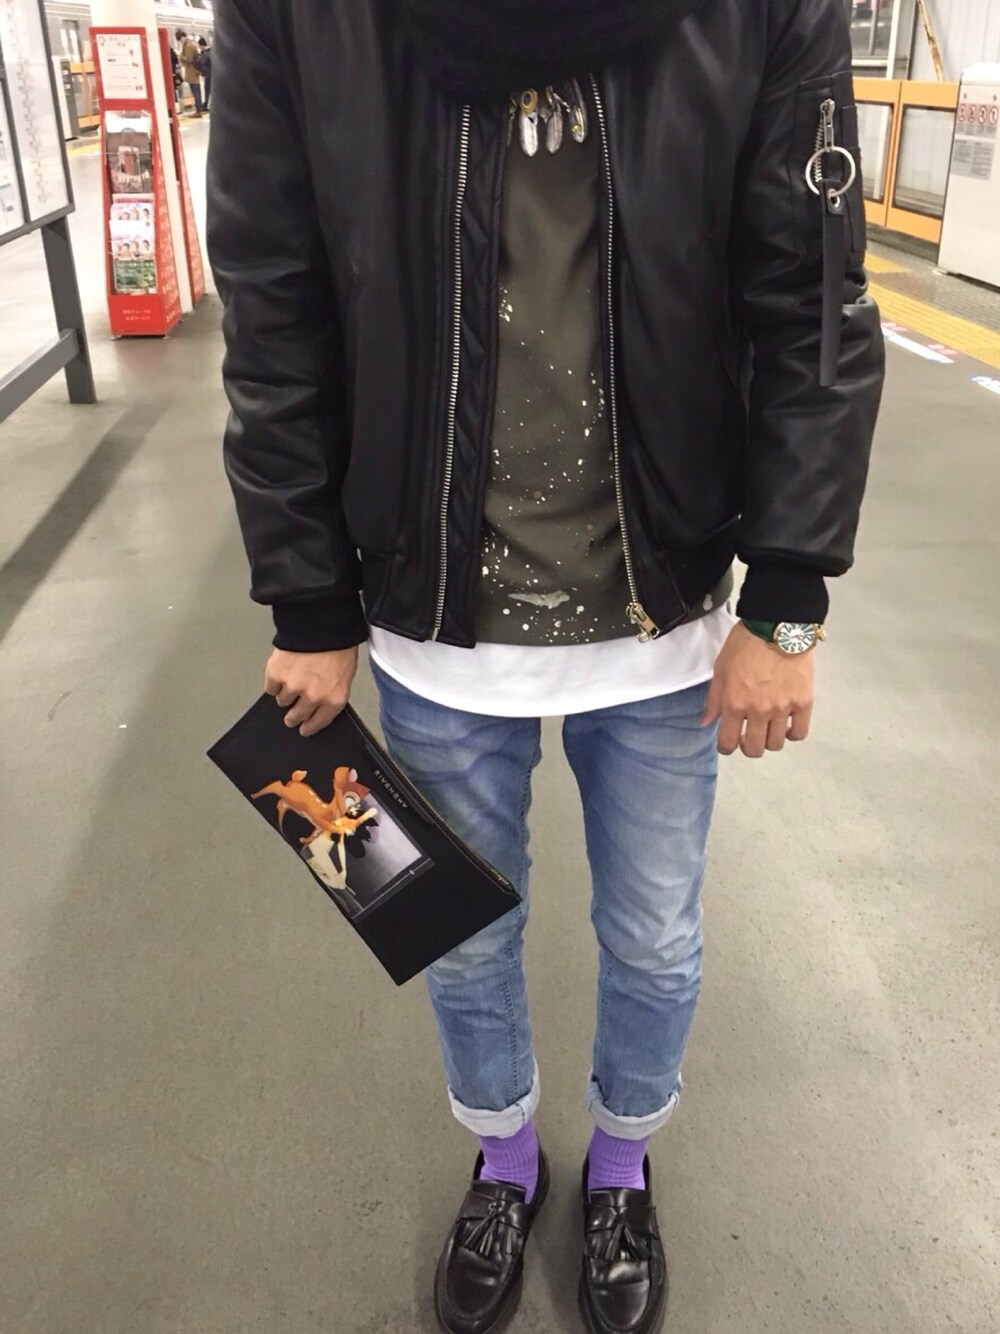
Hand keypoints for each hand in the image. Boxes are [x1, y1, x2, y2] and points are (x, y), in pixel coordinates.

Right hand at [264, 646, 358, 736]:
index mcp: (334, 699)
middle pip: (296, 716)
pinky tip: (280, 674)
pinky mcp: (276, 675)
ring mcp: (292, 687)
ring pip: (282, 701)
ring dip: (285, 695)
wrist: (323, 622)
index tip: (304, 729)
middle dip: (293, 717)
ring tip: (290, 682)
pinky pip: (270, 688)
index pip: (318, 723)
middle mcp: (313, 697)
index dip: (309, 727)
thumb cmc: (338, 644)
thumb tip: (319, 705)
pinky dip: (274, 682)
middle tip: (291, 714)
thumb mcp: (345, 674)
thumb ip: (332, 693)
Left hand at [700, 622, 813, 757]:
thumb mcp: (721, 669)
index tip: (729, 741)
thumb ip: (714, 699)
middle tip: (749, 736)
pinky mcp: (803, 702)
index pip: (727, 743)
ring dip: (769, 740)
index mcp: (734, 703)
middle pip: (754, 749)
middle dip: (748, 747)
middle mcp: (758, 711)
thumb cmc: (745, 643)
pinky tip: (786, 725)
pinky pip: (800, 732)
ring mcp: (783, 708)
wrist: (777, 626)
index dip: (726, 747)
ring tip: (768, 727)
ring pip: (776, 744)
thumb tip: (705, 722)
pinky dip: (792, 733)